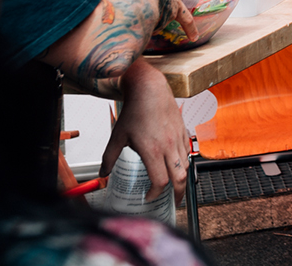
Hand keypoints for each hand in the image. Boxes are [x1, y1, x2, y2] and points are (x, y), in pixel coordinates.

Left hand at [100, 61, 190, 201]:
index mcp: (152, 150)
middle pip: (180, 178)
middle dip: (178, 195)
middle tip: (173, 203)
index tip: (149, 197)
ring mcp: (178, 139)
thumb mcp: (117, 136)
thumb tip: (103, 174)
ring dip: (183, 180)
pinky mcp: (183, 131)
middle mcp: (169, 146)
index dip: (155, 193)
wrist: (150, 90)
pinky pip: (188, 152)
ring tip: (178, 188)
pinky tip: (179, 167)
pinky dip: (185, 163)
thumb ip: (109, 157)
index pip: (160, 181)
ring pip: (186, 166)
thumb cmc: (135, 111)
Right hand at [134, 0, 197, 43]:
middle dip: (155, 19)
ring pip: (148, 26)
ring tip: (132, 12)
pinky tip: (128, 25)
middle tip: (145, 15)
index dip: (190, 28)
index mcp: (175, 5)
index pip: (186, 18)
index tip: (194, 38)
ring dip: (141, 22)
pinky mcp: (143, 30)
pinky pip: (138, 32)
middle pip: (162, 20)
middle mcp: (168, 16)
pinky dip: (134, 28)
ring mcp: (157, 24)